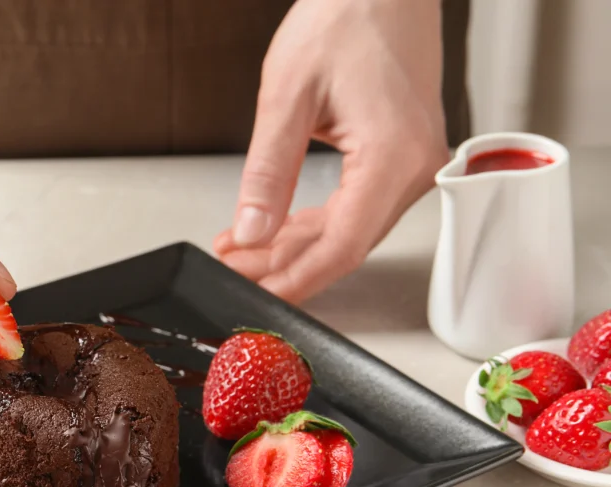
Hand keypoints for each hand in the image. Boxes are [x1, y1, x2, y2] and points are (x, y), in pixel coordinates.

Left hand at [214, 0, 448, 303]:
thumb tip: (250, 232)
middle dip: (283, 265)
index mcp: (393, 157)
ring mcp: (412, 164)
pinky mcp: (400, 157)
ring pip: (347, 230)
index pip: (341, 247)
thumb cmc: (346, 16)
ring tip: (241, 252)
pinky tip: (273, 231)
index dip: (294, 280)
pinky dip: (312, 223)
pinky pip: (354, 207)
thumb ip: (267, 173)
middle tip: (234, 269)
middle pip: (344, 245)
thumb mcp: (287, 96)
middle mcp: (415, 168)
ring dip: (293, 247)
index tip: (256, 295)